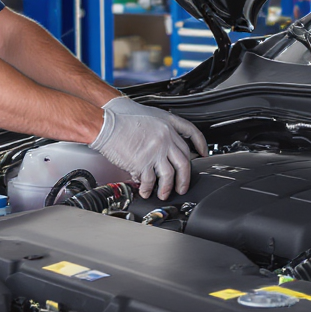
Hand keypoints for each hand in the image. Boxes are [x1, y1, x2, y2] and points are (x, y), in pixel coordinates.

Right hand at [88, 97, 207, 199]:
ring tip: (164, 193)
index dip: (200, 145)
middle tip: (183, 186)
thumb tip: (167, 148)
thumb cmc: (122, 119)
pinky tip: (146, 191)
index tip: (203, 153)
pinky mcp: (143, 162)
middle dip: (185, 177)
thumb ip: (161, 131)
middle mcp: (165, 138)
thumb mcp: (148, 117)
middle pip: (184, 161)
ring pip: (170, 175)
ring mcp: (155, 151)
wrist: (106, 125)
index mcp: (167, 125)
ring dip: (168, 188)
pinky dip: (149, 188)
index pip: (191, 134)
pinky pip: (151, 180)